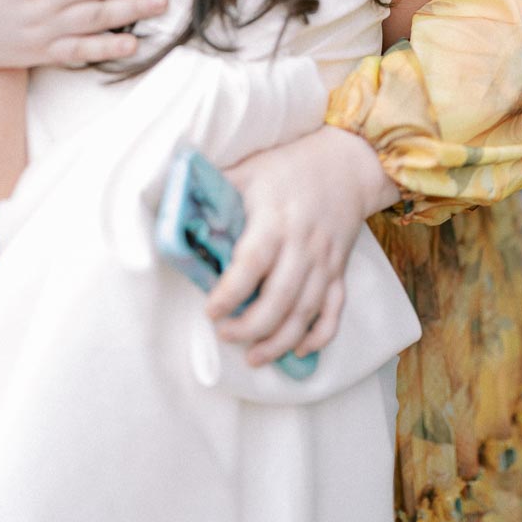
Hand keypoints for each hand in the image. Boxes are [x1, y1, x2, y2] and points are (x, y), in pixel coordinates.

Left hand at [205, 126, 399, 366]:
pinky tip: (299, 351)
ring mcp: (325, 260)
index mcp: (275, 219)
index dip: (231, 291)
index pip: (253, 262)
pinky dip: (320, 335)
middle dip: (252, 326)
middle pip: (280, 296)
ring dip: (280, 341)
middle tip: (225, 335)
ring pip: (306, 311)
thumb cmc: (287, 168)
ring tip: (253, 357)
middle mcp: (303, 244)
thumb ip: (214, 189)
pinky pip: (335, 309)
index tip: (210, 310)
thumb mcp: (248, 169)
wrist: (346, 164)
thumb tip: (174, 205)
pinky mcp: (340, 270)